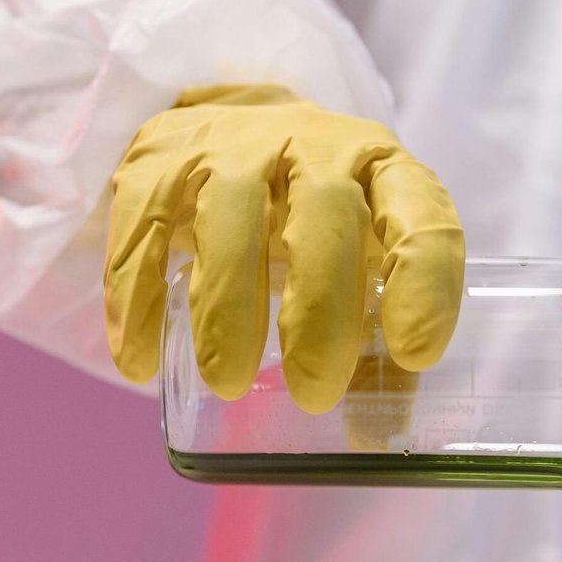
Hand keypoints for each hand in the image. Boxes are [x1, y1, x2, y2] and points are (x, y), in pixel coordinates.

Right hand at [105, 84, 464, 413]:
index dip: (424, 285)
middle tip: (313, 391)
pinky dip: (137, 299)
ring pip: (231, 216)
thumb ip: (377, 351)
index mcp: (384, 173)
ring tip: (229, 382)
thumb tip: (375, 439)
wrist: (235, 123)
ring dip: (228, 307)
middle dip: (319, 311)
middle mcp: (316, 145)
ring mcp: (234, 143)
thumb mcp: (361, 267)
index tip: (413, 355)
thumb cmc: (318, 219)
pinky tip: (138, 362)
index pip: (421, 218)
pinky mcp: (161, 155)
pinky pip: (143, 226)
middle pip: (325, 216)